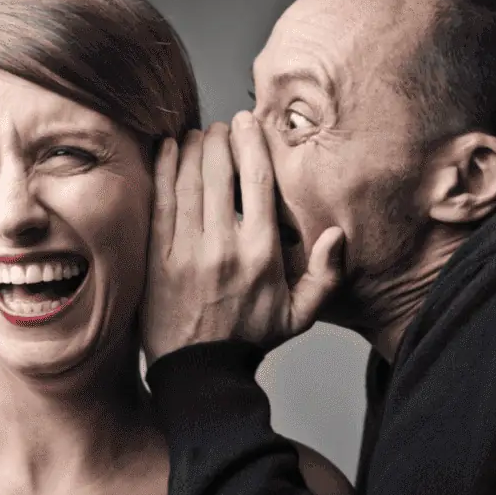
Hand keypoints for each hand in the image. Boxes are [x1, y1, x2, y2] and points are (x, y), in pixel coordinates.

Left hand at [141, 111, 345, 363]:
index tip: (246, 122)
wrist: (199, 372)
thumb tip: (339, 234)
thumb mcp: (299, 316)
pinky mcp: (157, 258)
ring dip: (191, 149)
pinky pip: (160, 202)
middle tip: (220, 126)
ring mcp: (186, 251)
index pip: (257, 181)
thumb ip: (325, 275)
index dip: (251, 143)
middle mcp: (223, 246)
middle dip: (218, 138)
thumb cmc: (250, 338)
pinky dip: (163, 170)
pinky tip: (167, 149)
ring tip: (196, 135)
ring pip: (188, 181)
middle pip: (219, 172)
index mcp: (261, 253)